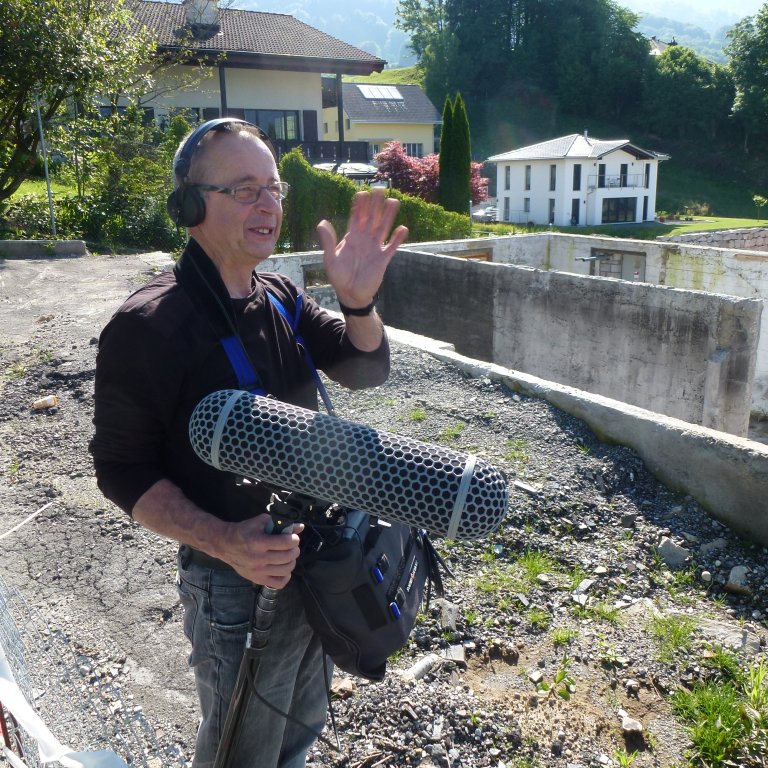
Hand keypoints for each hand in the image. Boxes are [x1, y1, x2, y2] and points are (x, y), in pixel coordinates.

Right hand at [220, 513, 303, 587]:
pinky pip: (279, 583)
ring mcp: (257, 571)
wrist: (225, 545)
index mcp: (258, 542)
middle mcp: (258, 558)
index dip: (294, 539)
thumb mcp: (260, 522)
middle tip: (292, 546)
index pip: (285, 543)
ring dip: (292, 561)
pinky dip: (286, 576)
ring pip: (286, 570)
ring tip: (288, 555)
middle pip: (287, 557)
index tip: (293, 537)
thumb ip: (280, 524)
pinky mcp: (257, 579)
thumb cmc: (243, 531)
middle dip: (295, 549)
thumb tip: (300, 527)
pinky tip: (283, 568)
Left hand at [317, 187, 407, 308]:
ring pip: (383, 228)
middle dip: (375, 204)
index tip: (362, 193)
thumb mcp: (330, 259)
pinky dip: (398, 238)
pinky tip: (402, 228)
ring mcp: (375, 248)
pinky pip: (392, 246)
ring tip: (394, 201)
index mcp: (351, 237)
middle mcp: (365, 239)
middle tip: (379, 189)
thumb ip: (328, 241)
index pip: (356, 217)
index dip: (359, 205)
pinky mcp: (383, 259)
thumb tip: (322, 222)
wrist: (350, 294)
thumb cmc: (339, 277)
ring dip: (388, 215)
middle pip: (372, 218)